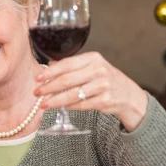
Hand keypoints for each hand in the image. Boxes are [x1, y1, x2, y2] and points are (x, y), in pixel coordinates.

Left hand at [33, 52, 147, 131]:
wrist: (129, 96)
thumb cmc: (106, 80)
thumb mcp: (92, 67)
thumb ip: (72, 66)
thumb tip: (49, 64)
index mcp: (93, 58)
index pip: (67, 64)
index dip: (50, 72)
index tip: (37, 78)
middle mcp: (99, 70)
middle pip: (67, 80)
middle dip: (49, 88)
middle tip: (37, 93)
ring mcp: (103, 86)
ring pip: (72, 94)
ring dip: (55, 101)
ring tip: (44, 104)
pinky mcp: (105, 100)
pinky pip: (81, 104)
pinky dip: (69, 106)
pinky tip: (62, 107)